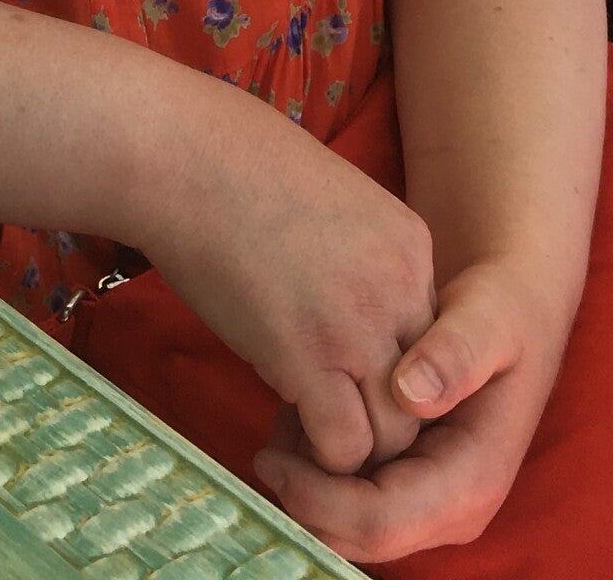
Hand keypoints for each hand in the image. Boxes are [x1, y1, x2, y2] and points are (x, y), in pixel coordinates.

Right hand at [134, 89, 438, 479]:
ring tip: (304, 430)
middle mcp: (401, 289)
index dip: (386, 367)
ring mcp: (358, 326)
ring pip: (394, 434)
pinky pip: (343, 445)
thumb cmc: (235, 162)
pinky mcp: (307, 358)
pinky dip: (319, 457)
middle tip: (326, 413)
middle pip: (424, 395)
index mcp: (410, 244)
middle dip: (378, 417)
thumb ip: (358, 255)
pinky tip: (283, 432)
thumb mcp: (331, 195)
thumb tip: (343, 304)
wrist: (184, 155)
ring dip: (352, 445)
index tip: (341, 372)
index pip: (428, 342)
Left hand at [254, 258, 565, 562]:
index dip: (320, 500)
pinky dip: (315, 457)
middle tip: (267, 433)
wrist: (509, 307)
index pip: (381, 523)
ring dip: (306, 475)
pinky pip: (347, 490)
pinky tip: (304, 404)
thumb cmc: (504, 309)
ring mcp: (425, 496)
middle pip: (357, 534)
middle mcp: (448, 507)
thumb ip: (458, 353)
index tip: (269, 455)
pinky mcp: (404, 477)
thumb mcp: (492, 319)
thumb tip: (410, 396)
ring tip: (288, 405)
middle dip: (305, 494)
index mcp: (471, 481)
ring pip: (345, 519)